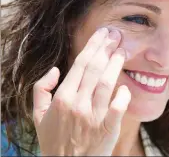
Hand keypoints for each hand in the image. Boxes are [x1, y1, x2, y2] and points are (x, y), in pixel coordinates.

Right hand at [33, 28, 130, 155]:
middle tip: (117, 35)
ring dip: (116, 65)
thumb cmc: (55, 139)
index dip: (94, 46)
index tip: (103, 34)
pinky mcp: (107, 130)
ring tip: (123, 51)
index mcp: (62, 98)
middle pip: (94, 69)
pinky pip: (118, 108)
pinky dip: (123, 96)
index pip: (80, 64)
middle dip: (107, 48)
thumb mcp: (38, 115)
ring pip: (106, 84)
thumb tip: (55, 69)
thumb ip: (40, 89)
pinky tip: (126, 87)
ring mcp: (93, 117)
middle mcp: (77, 104)